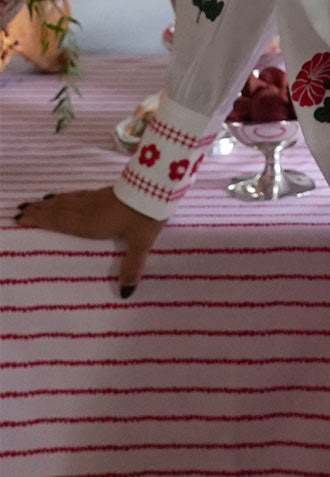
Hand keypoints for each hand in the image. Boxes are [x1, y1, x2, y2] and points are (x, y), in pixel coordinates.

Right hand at [14, 187, 163, 296]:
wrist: (159, 183)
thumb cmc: (147, 214)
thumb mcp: (141, 242)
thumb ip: (131, 266)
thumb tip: (126, 293)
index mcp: (92, 223)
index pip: (61, 222)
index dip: (41, 220)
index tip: (22, 218)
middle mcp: (91, 209)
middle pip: (61, 209)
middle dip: (41, 210)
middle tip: (22, 210)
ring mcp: (101, 197)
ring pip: (71, 199)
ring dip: (53, 201)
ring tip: (40, 201)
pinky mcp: (111, 190)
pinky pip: (82, 194)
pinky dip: (71, 195)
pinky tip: (72, 195)